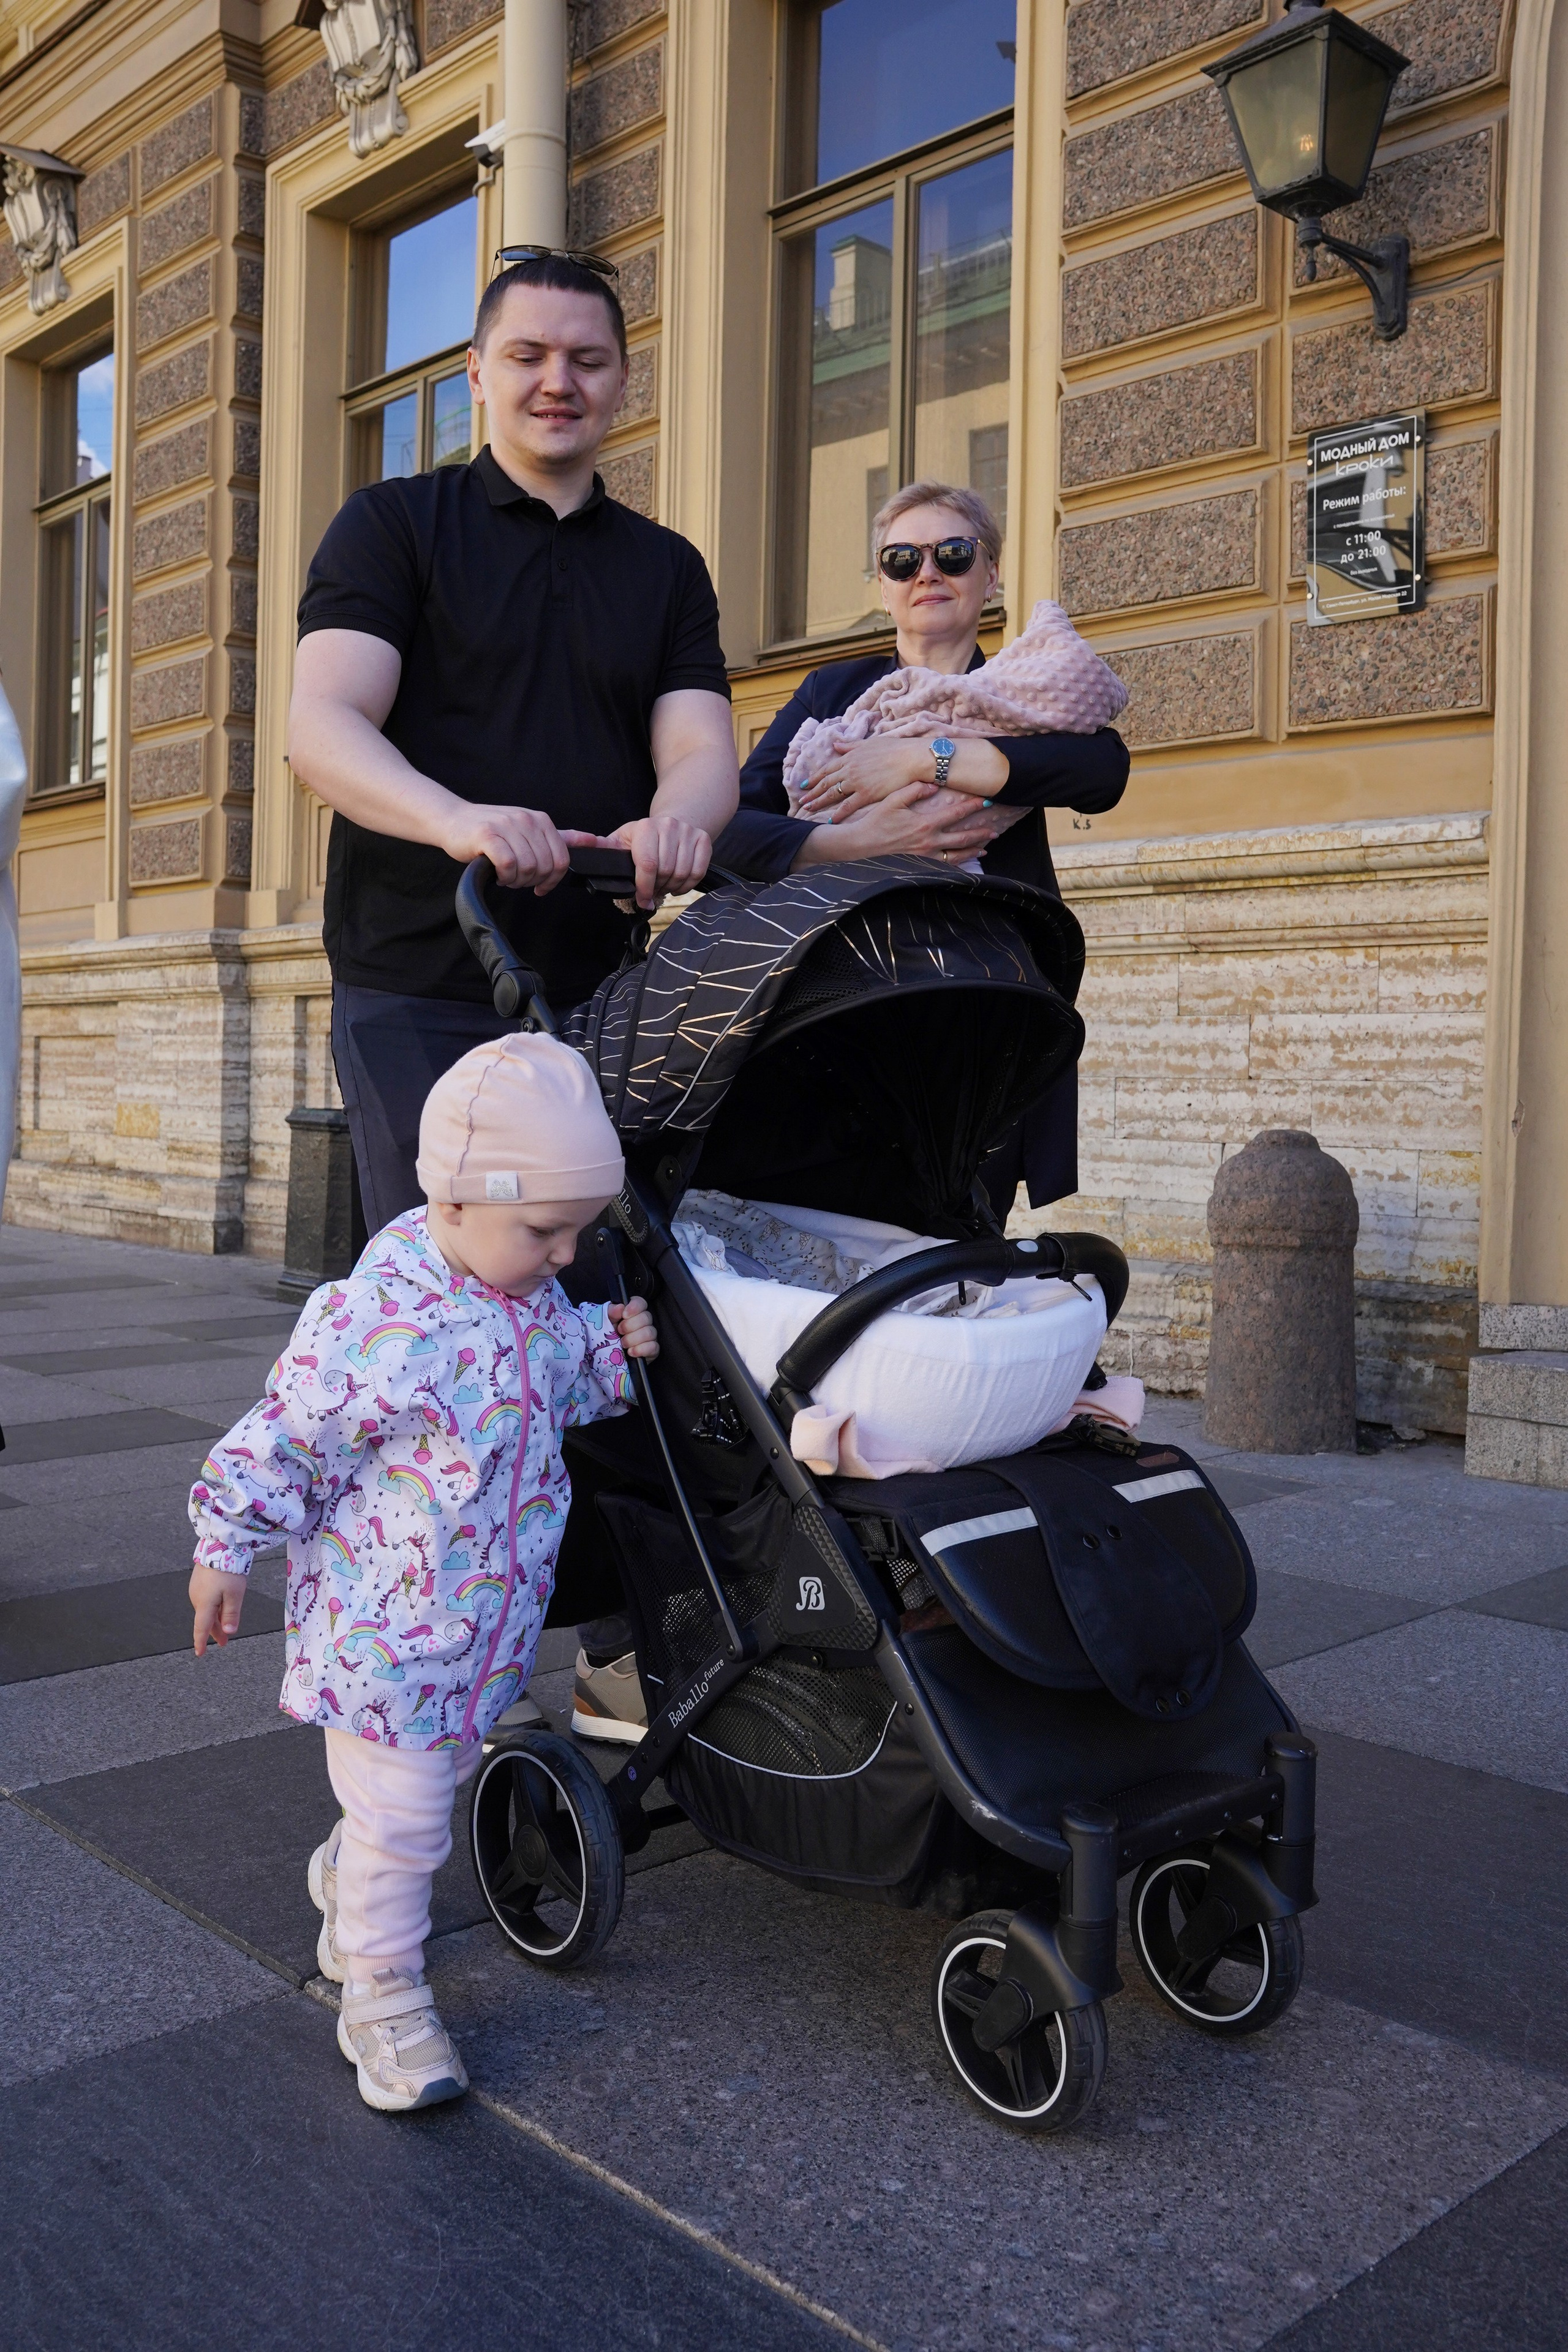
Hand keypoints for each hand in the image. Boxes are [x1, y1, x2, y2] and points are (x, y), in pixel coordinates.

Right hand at [191, 1562, 248, 1654]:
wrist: (219, 1546)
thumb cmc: (227, 1570)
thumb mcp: (234, 1594)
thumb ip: (231, 1614)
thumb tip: (229, 1631)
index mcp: (204, 1604)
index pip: (201, 1629)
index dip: (200, 1642)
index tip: (200, 1654)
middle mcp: (197, 1598)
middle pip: (205, 1620)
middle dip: (215, 1632)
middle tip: (223, 1643)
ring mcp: (196, 1589)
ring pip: (206, 1610)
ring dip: (215, 1620)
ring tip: (225, 1628)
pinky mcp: (199, 1582)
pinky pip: (206, 1601)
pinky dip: (213, 1608)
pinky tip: (220, 1608)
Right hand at [439, 801, 571, 894]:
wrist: (453, 820)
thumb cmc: (492, 830)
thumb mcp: (530, 830)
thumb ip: (562, 838)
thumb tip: (595, 840)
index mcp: (541, 820)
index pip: (562, 859)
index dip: (552, 880)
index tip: (540, 887)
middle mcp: (527, 820)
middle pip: (545, 866)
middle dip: (532, 881)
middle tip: (517, 880)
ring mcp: (507, 826)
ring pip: (527, 867)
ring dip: (517, 881)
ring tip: (506, 876)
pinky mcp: (487, 835)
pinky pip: (508, 864)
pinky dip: (505, 876)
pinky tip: (498, 875)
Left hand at [601, 815, 711, 910]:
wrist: (672, 822)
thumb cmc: (643, 838)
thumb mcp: (621, 840)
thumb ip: (604, 848)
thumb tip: (583, 852)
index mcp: (645, 827)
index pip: (647, 865)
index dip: (644, 888)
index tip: (642, 900)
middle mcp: (668, 826)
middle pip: (665, 871)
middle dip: (657, 888)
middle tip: (653, 890)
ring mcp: (688, 831)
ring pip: (682, 873)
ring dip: (672, 887)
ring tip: (664, 887)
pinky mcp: (703, 839)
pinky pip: (698, 871)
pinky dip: (688, 884)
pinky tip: (678, 884)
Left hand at [608, 1295, 658, 1358]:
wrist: (607, 1356)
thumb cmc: (606, 1336)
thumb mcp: (603, 1322)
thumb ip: (610, 1312)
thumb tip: (620, 1307)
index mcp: (632, 1312)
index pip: (641, 1303)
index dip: (635, 1307)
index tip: (624, 1314)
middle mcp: (644, 1322)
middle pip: (647, 1317)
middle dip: (631, 1325)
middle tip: (619, 1331)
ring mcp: (649, 1336)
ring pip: (650, 1332)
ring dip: (634, 1338)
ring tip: (622, 1343)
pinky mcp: (652, 1350)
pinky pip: (653, 1347)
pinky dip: (641, 1349)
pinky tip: (631, 1352)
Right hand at [794, 783, 1014, 868]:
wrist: (861, 845)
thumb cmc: (876, 820)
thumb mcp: (892, 799)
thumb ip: (914, 790)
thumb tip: (933, 784)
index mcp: (925, 823)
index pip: (955, 813)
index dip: (971, 806)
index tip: (985, 800)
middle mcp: (929, 841)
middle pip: (962, 837)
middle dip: (980, 832)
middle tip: (995, 829)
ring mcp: (926, 855)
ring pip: (957, 855)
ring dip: (973, 850)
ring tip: (986, 846)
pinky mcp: (921, 863)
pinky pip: (945, 866)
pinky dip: (959, 863)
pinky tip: (967, 862)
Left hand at [798, 737, 930, 817]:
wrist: (910, 758)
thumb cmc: (894, 749)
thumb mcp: (869, 743)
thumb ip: (851, 745)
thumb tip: (836, 744)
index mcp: (850, 757)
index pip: (827, 769)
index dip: (815, 778)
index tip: (805, 784)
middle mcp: (849, 770)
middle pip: (826, 783)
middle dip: (812, 792)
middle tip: (801, 801)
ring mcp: (857, 783)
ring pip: (833, 795)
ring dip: (819, 802)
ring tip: (809, 809)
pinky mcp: (866, 795)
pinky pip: (848, 806)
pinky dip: (837, 814)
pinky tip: (829, 820)